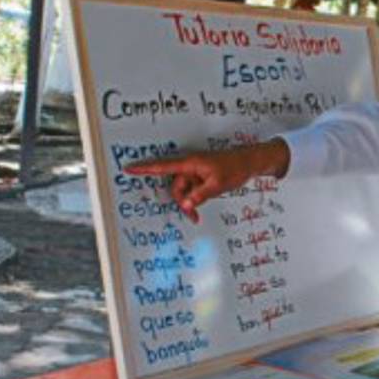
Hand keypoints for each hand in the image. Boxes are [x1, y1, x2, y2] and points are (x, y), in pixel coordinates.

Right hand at [124, 138, 290, 222]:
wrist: (249, 162)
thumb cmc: (234, 168)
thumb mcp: (217, 185)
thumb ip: (199, 195)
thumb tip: (185, 204)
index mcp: (190, 164)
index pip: (163, 166)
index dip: (144, 168)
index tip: (128, 168)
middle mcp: (190, 166)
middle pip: (175, 186)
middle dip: (181, 201)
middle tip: (192, 217)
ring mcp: (196, 171)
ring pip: (184, 190)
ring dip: (189, 202)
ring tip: (197, 215)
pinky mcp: (202, 176)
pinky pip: (192, 189)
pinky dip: (194, 198)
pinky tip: (200, 207)